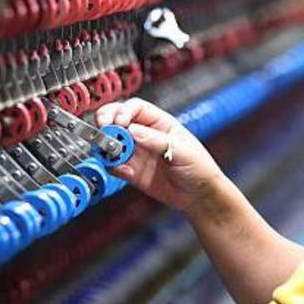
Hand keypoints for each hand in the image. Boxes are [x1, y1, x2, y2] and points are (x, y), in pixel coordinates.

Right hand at [95, 98, 228, 215]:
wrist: (200, 196)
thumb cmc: (199, 168)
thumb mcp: (183, 150)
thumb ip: (157, 141)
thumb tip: (132, 131)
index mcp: (159, 123)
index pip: (135, 108)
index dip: (123, 111)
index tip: (119, 122)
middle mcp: (144, 135)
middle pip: (117, 121)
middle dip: (107, 122)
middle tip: (104, 130)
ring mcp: (137, 153)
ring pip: (112, 143)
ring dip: (106, 146)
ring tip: (111, 153)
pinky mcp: (132, 171)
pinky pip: (115, 166)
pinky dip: (112, 166)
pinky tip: (120, 169)